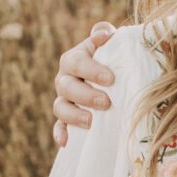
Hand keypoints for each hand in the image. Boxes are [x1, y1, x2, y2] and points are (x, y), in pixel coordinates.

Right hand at [53, 22, 117, 145]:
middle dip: (85, 95)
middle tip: (106, 102)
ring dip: (74, 115)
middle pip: (66, 86)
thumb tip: (103, 35)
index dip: (91, 70)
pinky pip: (59, 127)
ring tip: (92, 122)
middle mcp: (65, 79)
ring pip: (60, 107)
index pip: (75, 62)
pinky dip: (60, 134)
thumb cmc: (115, 59)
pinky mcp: (67, 119)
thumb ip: (105, 34)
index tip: (111, 79)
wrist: (118, 78)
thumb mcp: (112, 43)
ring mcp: (64, 100)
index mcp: (74, 59)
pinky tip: (66, 142)